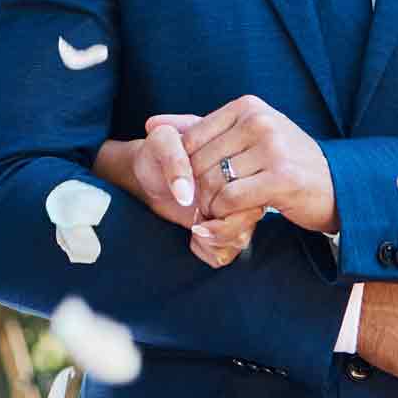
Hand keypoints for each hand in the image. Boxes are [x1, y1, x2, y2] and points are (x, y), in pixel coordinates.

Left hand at [97, 118, 248, 268]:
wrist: (148, 171)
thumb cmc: (158, 152)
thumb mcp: (161, 143)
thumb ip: (175, 160)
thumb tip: (187, 196)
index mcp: (239, 160)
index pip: (245, 188)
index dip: (217, 197)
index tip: (196, 189)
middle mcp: (244, 187)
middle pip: (248, 218)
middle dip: (216, 220)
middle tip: (197, 209)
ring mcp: (238, 211)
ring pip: (241, 239)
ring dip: (213, 238)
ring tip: (195, 226)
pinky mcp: (225, 232)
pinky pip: (227, 254)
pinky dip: (208, 251)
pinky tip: (194, 236)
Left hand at [175, 96, 336, 234]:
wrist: (336, 186)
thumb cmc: (285, 163)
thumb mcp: (244, 137)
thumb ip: (196, 128)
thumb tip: (151, 124)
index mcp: (248, 107)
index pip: (191, 138)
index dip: (186, 168)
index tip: (195, 185)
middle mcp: (260, 121)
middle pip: (199, 162)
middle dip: (196, 190)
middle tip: (204, 205)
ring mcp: (273, 147)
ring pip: (213, 182)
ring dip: (210, 205)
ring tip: (219, 211)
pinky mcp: (282, 177)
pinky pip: (231, 198)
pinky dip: (225, 213)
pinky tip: (234, 215)